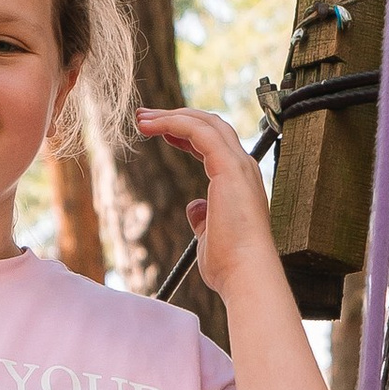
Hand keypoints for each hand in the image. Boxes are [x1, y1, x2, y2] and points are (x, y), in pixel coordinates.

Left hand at [136, 106, 277, 306]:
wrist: (246, 273)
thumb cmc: (230, 264)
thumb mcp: (209, 237)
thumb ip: (202, 219)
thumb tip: (193, 208)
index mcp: (240, 182)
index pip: (213, 143)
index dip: (184, 133)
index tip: (159, 132)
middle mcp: (243, 168)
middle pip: (210, 126)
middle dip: (176, 116)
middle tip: (144, 117)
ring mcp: (238, 165)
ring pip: (205, 123)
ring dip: (171, 116)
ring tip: (142, 118)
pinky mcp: (228, 167)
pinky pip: (199, 132)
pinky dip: (174, 123)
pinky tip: (152, 126)